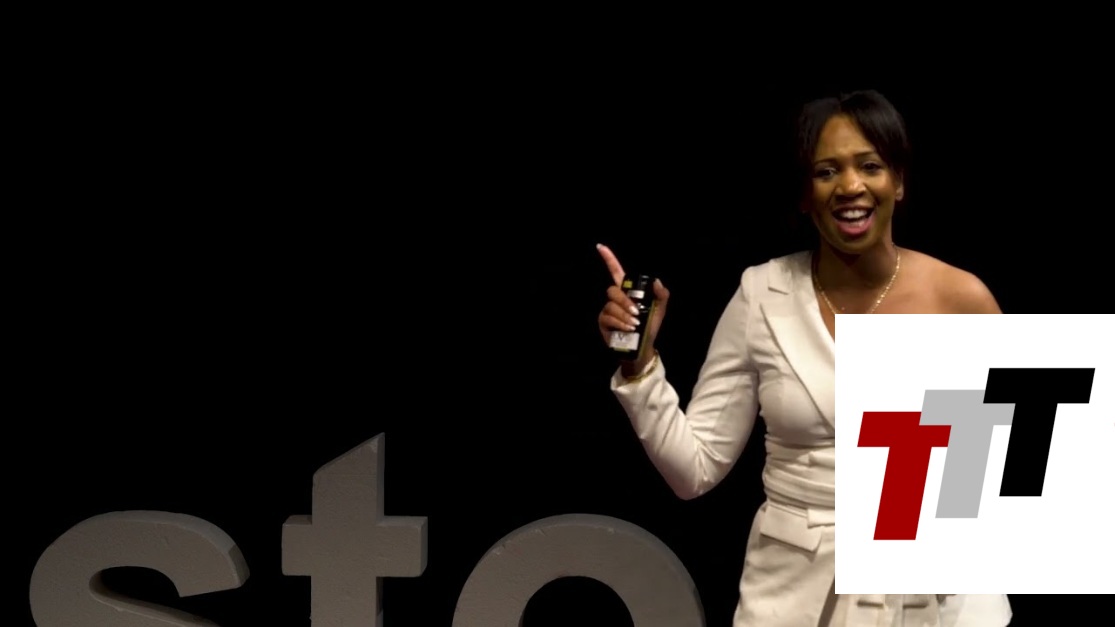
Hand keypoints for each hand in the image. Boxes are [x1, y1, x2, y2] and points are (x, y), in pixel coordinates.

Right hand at [596, 244, 669, 373]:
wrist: (642, 348)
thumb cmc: (650, 327)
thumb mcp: (659, 310)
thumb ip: (661, 295)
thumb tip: (656, 281)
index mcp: (628, 291)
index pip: (616, 271)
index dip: (609, 259)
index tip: (600, 246)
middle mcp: (615, 298)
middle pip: (613, 290)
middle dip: (625, 301)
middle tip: (637, 312)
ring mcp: (608, 309)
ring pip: (612, 305)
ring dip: (625, 315)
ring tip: (635, 325)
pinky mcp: (603, 321)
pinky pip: (608, 317)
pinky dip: (620, 322)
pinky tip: (628, 328)